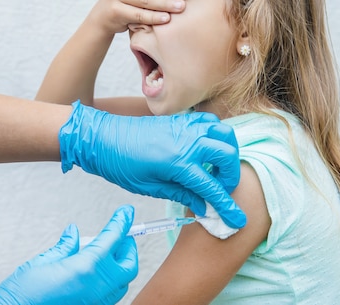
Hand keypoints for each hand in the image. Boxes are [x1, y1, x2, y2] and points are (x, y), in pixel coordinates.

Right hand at [0, 206, 137, 304]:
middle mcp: (97, 287)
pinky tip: (95, 273)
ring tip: (106, 253)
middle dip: (128, 248)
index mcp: (86, 268)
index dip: (122, 222)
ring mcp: (97, 302)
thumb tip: (74, 232)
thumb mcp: (43, 262)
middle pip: (128, 265)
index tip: (127, 212)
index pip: (113, 239)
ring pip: (122, 283)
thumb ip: (65, 247)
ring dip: (120, 266)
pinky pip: (111, 295)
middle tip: (120, 236)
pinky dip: (110, 281)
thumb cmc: (22, 295)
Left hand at [59, 101, 246, 227]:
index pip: (211, 187)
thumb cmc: (121, 164)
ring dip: (227, 152)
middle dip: (230, 176)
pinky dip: (216, 133)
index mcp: (178, 162)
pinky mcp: (181, 120)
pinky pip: (209, 121)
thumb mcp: (150, 187)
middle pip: (226, 156)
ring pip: (223, 134)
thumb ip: (181, 194)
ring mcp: (185, 127)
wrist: (102, 137)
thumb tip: (203, 205)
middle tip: (220, 188)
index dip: (226, 206)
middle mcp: (187, 141)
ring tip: (216, 168)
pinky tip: (207, 147)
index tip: (237, 219)